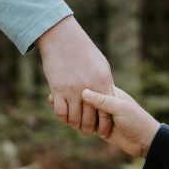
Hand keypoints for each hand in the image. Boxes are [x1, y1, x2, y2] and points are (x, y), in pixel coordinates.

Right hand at [35, 15, 114, 135]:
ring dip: (75, 125)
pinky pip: (61, 112)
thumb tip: (109, 97)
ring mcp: (73, 90)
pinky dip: (63, 118)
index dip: (105, 126)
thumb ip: (105, 83)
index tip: (103, 131)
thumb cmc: (83, 50)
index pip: (107, 113)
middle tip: (87, 131)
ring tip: (75, 126)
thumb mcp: (101, 66)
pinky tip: (64, 117)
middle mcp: (90, 89)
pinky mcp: (59, 89)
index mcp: (103, 83)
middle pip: (90, 119)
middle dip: (89, 129)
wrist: (63, 37)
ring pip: (75, 118)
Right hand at [79, 87, 160, 157]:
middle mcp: (106, 103)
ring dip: (83, 118)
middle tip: (81, 109)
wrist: (145, 142)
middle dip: (83, 106)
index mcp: (112, 93)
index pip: (93, 87)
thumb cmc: (137, 121)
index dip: (85, 89)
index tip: (78, 91)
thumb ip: (102, 100)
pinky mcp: (100, 128)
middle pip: (87, 101)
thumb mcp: (120, 108)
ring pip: (86, 113)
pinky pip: (88, 125)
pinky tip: (82, 127)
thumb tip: (83, 92)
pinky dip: (84, 126)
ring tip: (87, 121)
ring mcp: (102, 116)